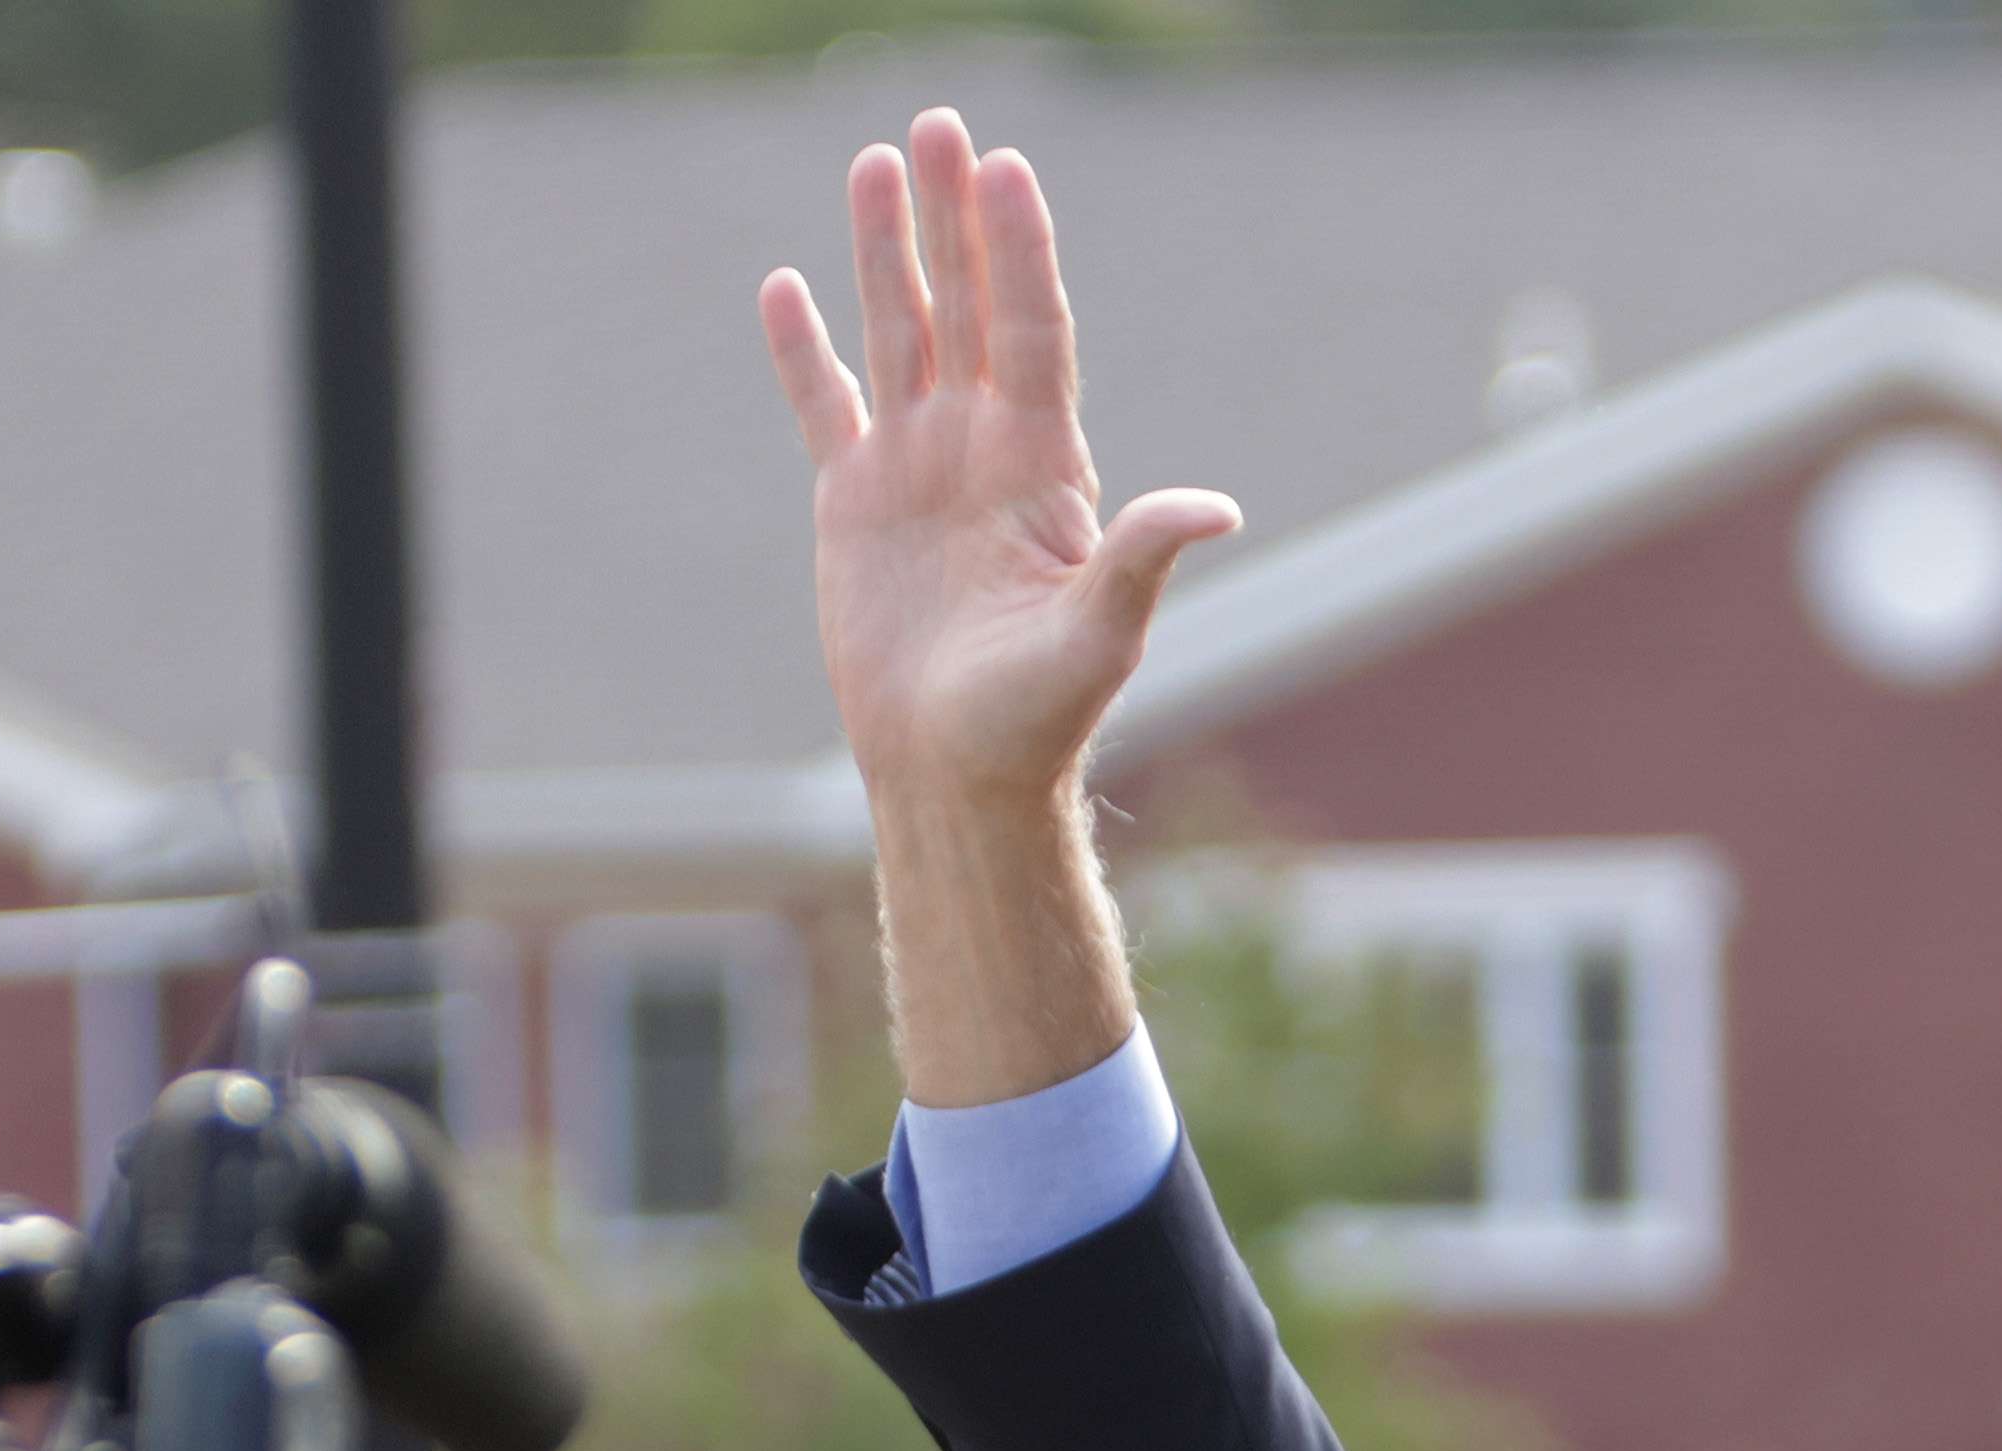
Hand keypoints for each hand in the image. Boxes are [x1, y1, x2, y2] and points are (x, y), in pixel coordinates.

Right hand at [758, 112, 1232, 820]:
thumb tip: (1217, 507)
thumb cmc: (1036, 719)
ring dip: (883, 250)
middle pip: (968, 307)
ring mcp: (916, 468)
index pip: (1032, 333)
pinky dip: (802, 351)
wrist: (958, 773)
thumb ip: (1141, 559)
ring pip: (899, 333)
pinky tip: (784, 285)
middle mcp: (983, 450)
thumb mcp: (1098, 638)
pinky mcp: (853, 501)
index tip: (1007, 170)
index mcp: (1044, 468)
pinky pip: (824, 405)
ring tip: (874, 162)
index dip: (1020, 252)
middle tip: (940, 126)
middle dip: (955, 218)